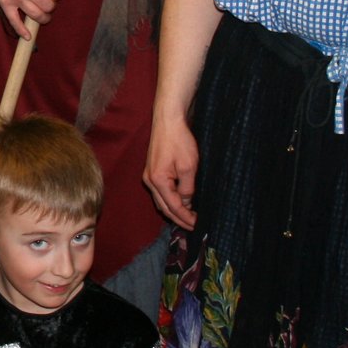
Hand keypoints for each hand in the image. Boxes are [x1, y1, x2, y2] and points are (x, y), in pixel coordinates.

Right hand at [144, 113, 198, 229]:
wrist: (167, 121)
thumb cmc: (179, 141)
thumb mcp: (189, 166)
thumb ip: (187, 188)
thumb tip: (187, 201)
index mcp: (157, 181)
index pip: (173, 206)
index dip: (186, 218)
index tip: (198, 224)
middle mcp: (150, 181)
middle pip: (164, 208)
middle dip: (179, 219)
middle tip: (194, 226)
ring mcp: (149, 176)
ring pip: (161, 201)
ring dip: (174, 211)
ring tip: (189, 218)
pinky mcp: (152, 171)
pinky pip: (160, 192)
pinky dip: (170, 201)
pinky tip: (181, 202)